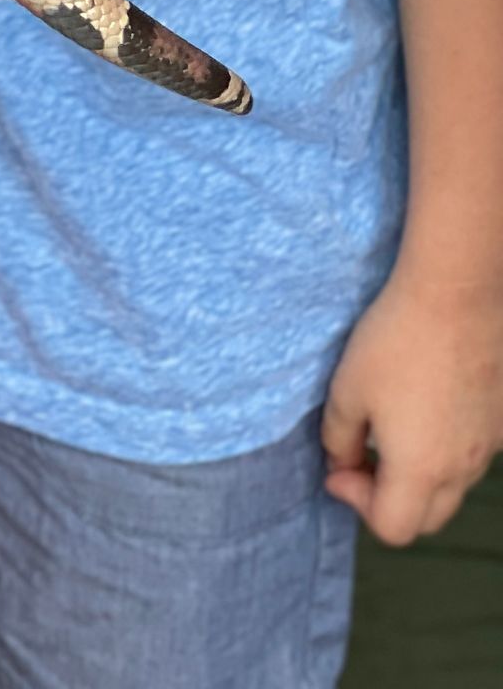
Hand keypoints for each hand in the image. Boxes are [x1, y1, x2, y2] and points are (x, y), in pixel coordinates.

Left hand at [322, 266, 502, 544]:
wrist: (457, 296)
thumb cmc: (394, 342)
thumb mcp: (346, 390)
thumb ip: (338, 440)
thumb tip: (343, 463)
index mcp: (421, 471)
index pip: (392, 529)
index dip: (357, 503)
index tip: (339, 465)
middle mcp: (461, 470)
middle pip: (425, 517)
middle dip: (388, 499)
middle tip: (361, 456)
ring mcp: (488, 447)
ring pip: (452, 488)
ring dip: (418, 476)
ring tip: (392, 428)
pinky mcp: (500, 421)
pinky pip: (471, 454)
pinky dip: (445, 449)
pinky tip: (427, 406)